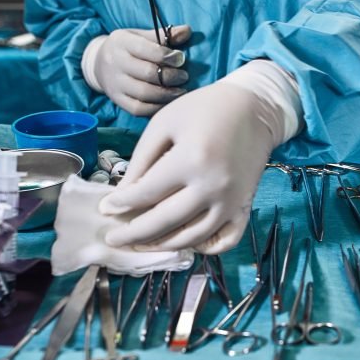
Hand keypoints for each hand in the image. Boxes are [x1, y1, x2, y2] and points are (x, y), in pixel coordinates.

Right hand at [83, 26, 191, 115]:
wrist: (99, 65)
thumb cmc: (127, 49)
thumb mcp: (140, 36)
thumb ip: (163, 35)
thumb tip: (187, 31)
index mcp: (122, 42)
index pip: (146, 49)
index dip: (167, 55)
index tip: (181, 59)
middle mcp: (116, 63)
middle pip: (147, 73)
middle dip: (170, 76)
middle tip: (184, 76)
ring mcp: (115, 84)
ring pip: (144, 94)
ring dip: (166, 94)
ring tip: (180, 91)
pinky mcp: (118, 100)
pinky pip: (139, 109)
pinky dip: (156, 108)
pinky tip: (168, 102)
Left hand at [98, 81, 276, 253]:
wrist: (253, 110)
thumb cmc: (203, 111)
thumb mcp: (164, 124)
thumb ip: (141, 161)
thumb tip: (123, 196)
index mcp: (190, 160)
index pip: (146, 193)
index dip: (121, 204)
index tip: (105, 209)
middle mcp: (212, 187)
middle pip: (164, 222)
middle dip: (133, 233)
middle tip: (113, 238)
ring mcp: (231, 202)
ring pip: (190, 238)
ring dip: (161, 245)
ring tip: (140, 244)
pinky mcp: (244, 208)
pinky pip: (224, 241)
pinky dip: (203, 248)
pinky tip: (184, 242)